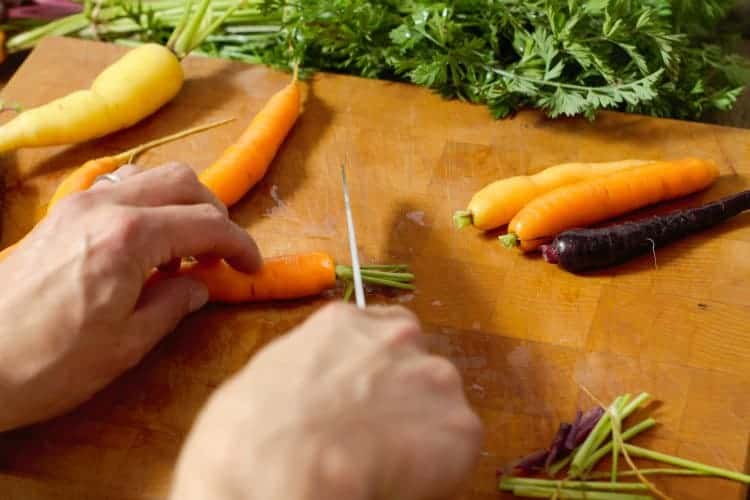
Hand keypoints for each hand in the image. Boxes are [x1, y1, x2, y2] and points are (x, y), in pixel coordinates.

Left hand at [0, 163, 260, 430]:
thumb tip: (198, 285)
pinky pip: (119, 189)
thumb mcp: (127, 344)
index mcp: (130, 237)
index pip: (207, 223)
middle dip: (214, 214)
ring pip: (150, 178)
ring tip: (181, 252)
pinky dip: (147, 206)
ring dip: (180, 205)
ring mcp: (78, 204)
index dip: (239, 244)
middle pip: (183, 181)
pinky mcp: (60, 214)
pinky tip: (143, 245)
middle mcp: (105, 206)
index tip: (251, 267)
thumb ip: (173, 304)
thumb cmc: (49, 363)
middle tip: (219, 255)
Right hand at [171, 303, 481, 499]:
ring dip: (421, 432)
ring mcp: (435, 377)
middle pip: (415, 369)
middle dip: (402, 401)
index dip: (376, 373)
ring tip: (385, 463)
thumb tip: (320, 396)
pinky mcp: (459, 427)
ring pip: (439, 409)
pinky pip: (456, 450)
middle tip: (374, 438)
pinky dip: (438, 470)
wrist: (280, 464)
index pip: (382, 336)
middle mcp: (399, 337)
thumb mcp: (271, 375)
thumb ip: (314, 369)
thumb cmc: (251, 429)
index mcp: (347, 321)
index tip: (365, 399)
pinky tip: (401, 478)